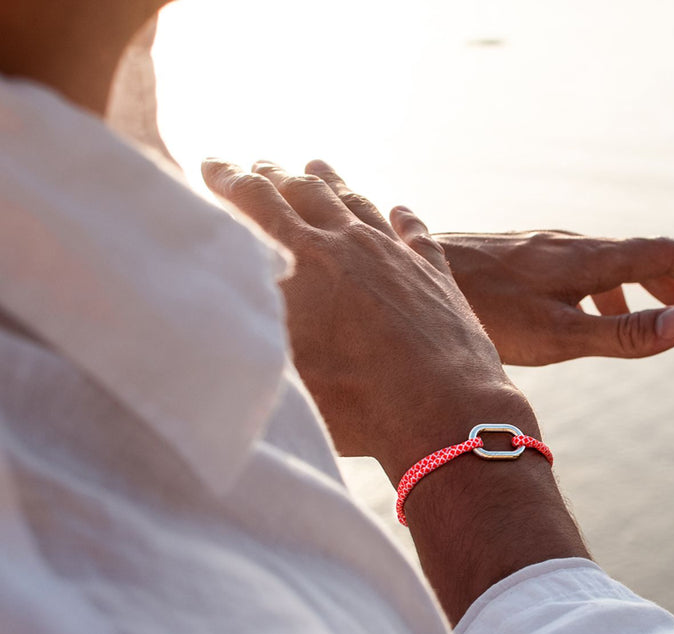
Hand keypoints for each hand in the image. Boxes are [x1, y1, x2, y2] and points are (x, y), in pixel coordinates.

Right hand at [201, 158, 528, 482]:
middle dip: (274, 174)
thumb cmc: (356, 403)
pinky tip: (401, 211)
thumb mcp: (283, 367)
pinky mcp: (438, 277)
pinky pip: (417, 235)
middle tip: (256, 163)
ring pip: (359, 203)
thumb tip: (225, 311)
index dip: (230, 180)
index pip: (258, 202)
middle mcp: (353, 244)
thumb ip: (254, 328)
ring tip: (316, 164)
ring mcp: (399, 256)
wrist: (445, 413)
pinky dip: (404, 220)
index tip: (211, 164)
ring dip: (332, 182)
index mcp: (307, 258)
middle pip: (306, 193)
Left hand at [432, 231, 673, 364]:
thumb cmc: (483, 313)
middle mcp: (565, 244)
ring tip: (650, 317)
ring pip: (605, 263)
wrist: (412, 278)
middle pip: (637, 256)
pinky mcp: (516, 256)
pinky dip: (600, 288)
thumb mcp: (557, 334)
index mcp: (584, 259)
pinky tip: (583, 308)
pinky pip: (575, 268)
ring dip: (637, 288)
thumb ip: (620, 333)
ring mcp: (538, 247)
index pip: (660, 253)